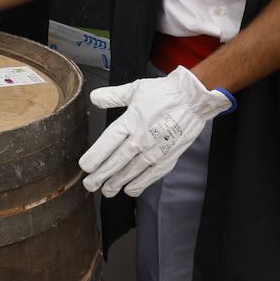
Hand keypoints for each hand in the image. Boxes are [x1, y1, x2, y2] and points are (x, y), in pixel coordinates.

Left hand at [79, 66, 233, 197]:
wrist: (194, 99)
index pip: (108, 143)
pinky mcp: (169, 156)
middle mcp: (141, 138)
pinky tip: (130, 190)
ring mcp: (156, 149)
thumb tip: (94, 98)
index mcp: (130, 121)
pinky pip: (152, 174)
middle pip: (117, 161)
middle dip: (101, 175)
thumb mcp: (135, 89)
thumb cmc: (164, 93)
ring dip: (118, 182)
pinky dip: (141, 183)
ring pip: (132, 171)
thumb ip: (113, 96)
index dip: (95, 157)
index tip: (85, 167)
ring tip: (106, 191)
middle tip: (90, 185)